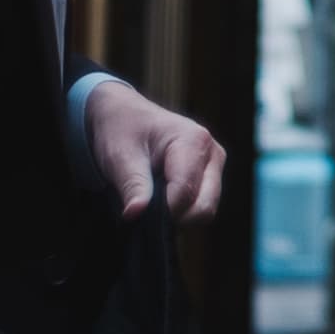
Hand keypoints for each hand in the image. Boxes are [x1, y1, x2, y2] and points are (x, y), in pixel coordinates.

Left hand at [82, 83, 223, 222]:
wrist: (124, 115)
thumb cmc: (122, 130)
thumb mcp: (120, 156)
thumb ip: (132, 185)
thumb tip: (135, 214)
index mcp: (194, 141)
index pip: (185, 192)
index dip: (161, 211)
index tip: (135, 211)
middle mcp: (213, 153)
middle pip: (204, 207)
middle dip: (174, 217)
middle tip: (144, 208)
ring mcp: (214, 166)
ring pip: (205, 211)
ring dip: (177, 216)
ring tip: (151, 200)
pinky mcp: (210, 177)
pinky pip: (201, 207)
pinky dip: (180, 213)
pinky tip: (160, 199)